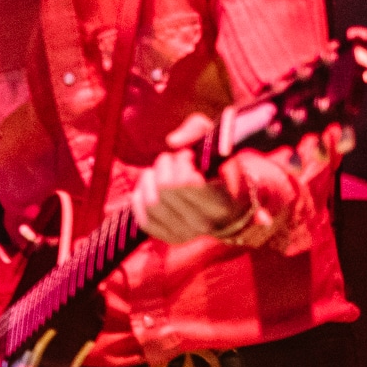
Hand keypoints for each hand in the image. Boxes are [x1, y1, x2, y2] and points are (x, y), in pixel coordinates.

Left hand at [131, 112, 239, 243]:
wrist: (220, 194)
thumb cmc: (215, 161)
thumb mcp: (212, 137)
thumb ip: (196, 130)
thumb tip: (173, 141)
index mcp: (225, 202)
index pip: (187, 183)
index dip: (182, 163)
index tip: (189, 156)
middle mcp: (207, 224)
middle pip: (167, 188)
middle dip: (167, 165)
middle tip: (176, 159)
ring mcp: (187, 233)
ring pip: (152, 202)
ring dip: (152, 178)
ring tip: (163, 170)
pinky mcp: (167, 236)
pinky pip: (142, 215)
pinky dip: (141, 194)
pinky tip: (151, 185)